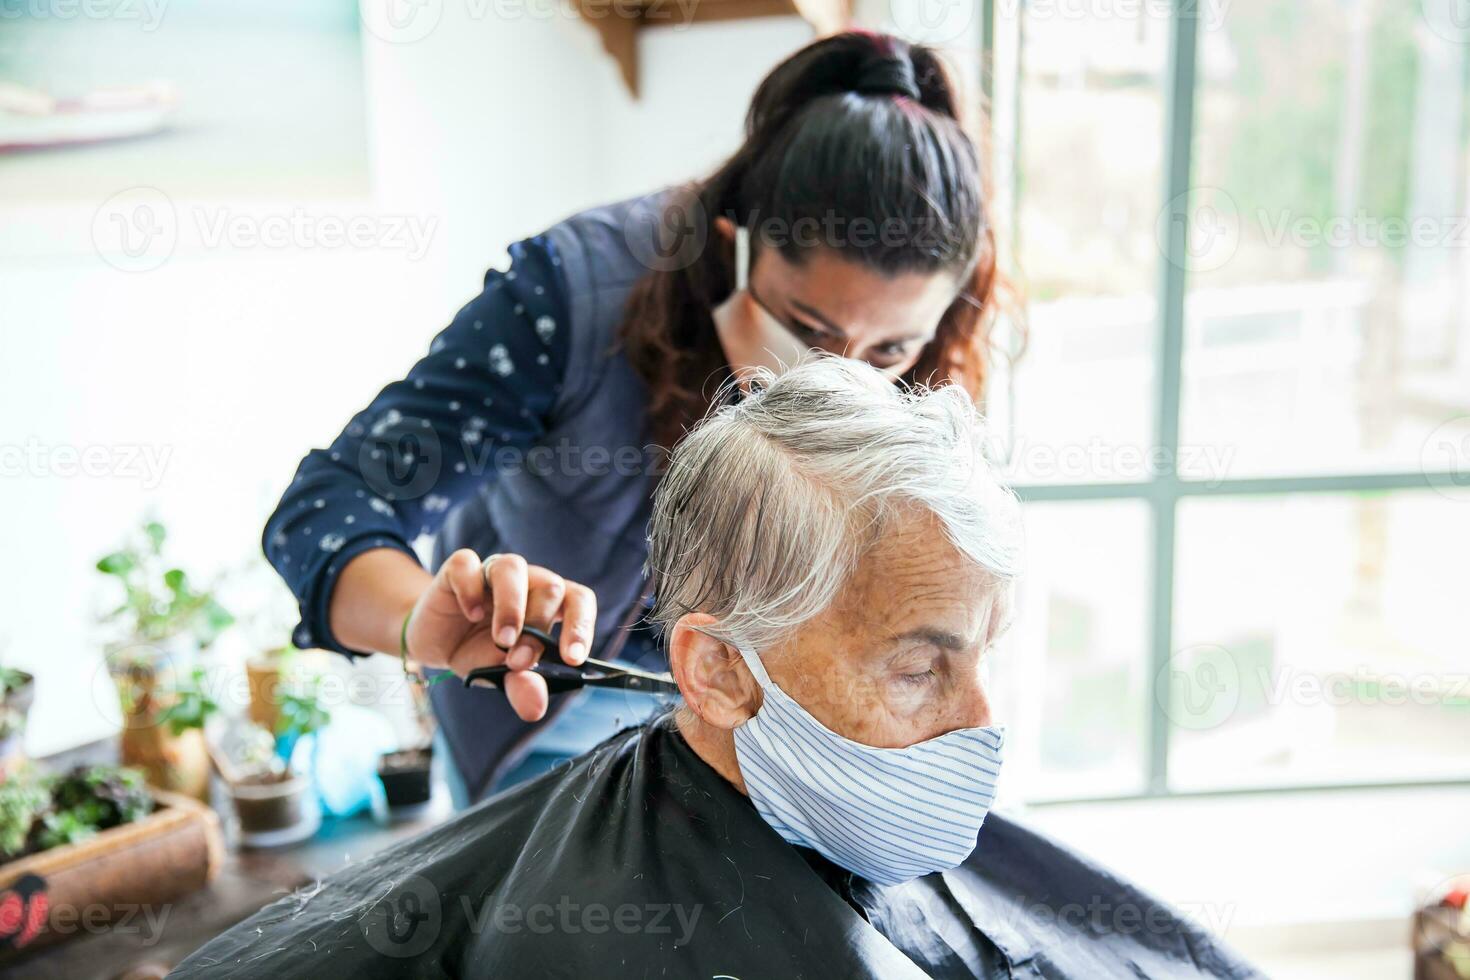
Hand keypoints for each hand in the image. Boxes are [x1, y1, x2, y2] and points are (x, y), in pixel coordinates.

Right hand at [404, 550, 596, 720]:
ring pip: (513, 568)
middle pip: (550, 588)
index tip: (573, 659)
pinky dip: (470, 589)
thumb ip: (522, 687)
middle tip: (519, 661)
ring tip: (502, 640)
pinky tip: (470, 614)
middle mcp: (527, 581)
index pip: (579, 601)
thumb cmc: (481, 653)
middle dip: (538, 628)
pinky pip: (467, 565)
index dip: (581, 626)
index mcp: (549, 604)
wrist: (437, 645)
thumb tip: (536, 707)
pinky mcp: (458, 570)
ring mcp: (493, 571)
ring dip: (511, 607)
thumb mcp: (502, 676)